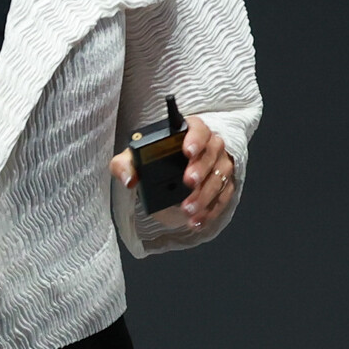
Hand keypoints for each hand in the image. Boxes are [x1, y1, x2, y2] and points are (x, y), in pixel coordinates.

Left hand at [110, 112, 235, 240]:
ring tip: (187, 209)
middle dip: (200, 169)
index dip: (195, 138)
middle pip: (211, 153)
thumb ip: (124, 165)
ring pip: (219, 177)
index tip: (187, 151)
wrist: (163, 178)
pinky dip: (211, 211)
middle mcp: (209, 145)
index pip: (197, 128)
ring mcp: (219, 164)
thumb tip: (130, 179)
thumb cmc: (151, 162)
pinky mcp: (224, 184)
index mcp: (188, 132)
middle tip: (188, 183)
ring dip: (204, 195)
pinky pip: (223, 197)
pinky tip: (197, 220)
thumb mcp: (133, 160)